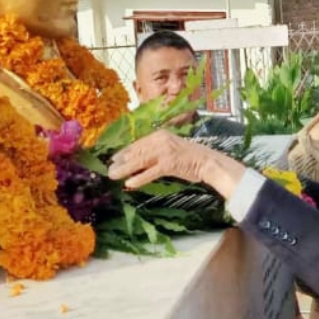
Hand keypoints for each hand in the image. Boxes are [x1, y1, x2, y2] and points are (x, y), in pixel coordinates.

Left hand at [107, 129, 246, 197]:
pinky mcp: (170, 163)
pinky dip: (139, 178)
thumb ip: (155, 153)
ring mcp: (165, 151)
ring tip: (114, 176)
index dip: (124, 152)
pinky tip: (130, 184)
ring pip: (140, 161)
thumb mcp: (171, 150)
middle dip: (121, 161)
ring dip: (125, 169)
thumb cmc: (190, 158)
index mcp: (160, 135)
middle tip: (109, 169)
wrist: (208, 162)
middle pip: (136, 151)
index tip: (113, 159)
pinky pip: (150, 172)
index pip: (137, 143)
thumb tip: (137, 161)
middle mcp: (161, 140)